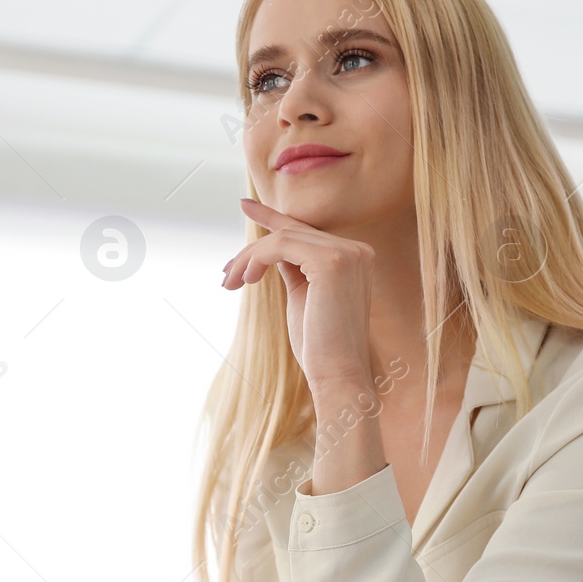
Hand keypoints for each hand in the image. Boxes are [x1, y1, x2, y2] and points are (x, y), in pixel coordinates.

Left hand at [222, 197, 375, 391]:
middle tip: (226, 274)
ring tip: (230, 282)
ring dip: (249, 258)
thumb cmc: (320, 347)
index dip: (272, 217)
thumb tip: (270, 250)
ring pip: (282, 238)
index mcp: (354, 257)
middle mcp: (357, 250)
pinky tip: (246, 279)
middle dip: (251, 251)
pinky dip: (257, 259)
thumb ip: (294, 268)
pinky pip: (281, 246)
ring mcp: (347, 253)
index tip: (245, 205)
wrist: (338, 376)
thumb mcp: (303, 297)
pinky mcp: (332, 261)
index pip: (305, 230)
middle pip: (291, 233)